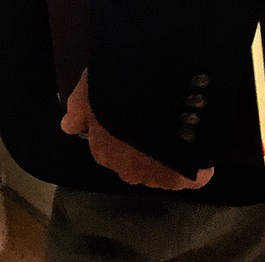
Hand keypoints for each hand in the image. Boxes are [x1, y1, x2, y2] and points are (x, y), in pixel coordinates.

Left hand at [61, 70, 213, 190]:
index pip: (107, 148)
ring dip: (166, 153)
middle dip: (140, 145)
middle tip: (152, 118)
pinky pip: (192, 175)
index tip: (128, 114)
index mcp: (103, 151)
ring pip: (162, 168)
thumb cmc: (117, 87)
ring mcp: (158, 177)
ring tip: (176, 126)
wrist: (157, 90)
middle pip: (135, 161)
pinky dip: (196, 164)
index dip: (117, 130)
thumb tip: (68, 127)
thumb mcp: (90, 87)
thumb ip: (78, 107)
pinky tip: (196, 141)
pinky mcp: (187, 178)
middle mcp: (128, 171)